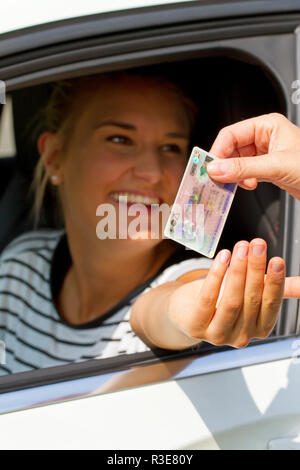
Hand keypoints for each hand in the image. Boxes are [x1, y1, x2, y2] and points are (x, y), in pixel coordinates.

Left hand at [168, 239, 284, 347]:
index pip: (271, 304)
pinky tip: (222, 257)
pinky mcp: (196, 327)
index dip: (275, 282)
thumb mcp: (254, 295)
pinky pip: (208, 299)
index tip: (276, 259)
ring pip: (231, 301)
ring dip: (237, 271)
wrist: (187, 310)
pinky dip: (215, 276)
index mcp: (260, 328)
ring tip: (241, 247)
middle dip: (255, 269)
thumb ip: (279, 289)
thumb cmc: (224, 299)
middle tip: (257, 245)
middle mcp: (242, 336)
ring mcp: (218, 335)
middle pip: (251, 299)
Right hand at [206, 113, 299, 200]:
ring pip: (237, 162)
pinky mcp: (268, 168)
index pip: (231, 134)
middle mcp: (265, 137)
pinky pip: (246, 172)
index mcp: (267, 126)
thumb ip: (244, 168)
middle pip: (231, 149)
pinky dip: (243, 180)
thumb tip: (217, 169)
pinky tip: (249, 185)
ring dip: (234, 175)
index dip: (217, 151)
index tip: (209, 167)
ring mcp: (266, 153)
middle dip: (225, 165)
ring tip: (236, 183)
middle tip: (217, 178)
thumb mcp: (276, 166)